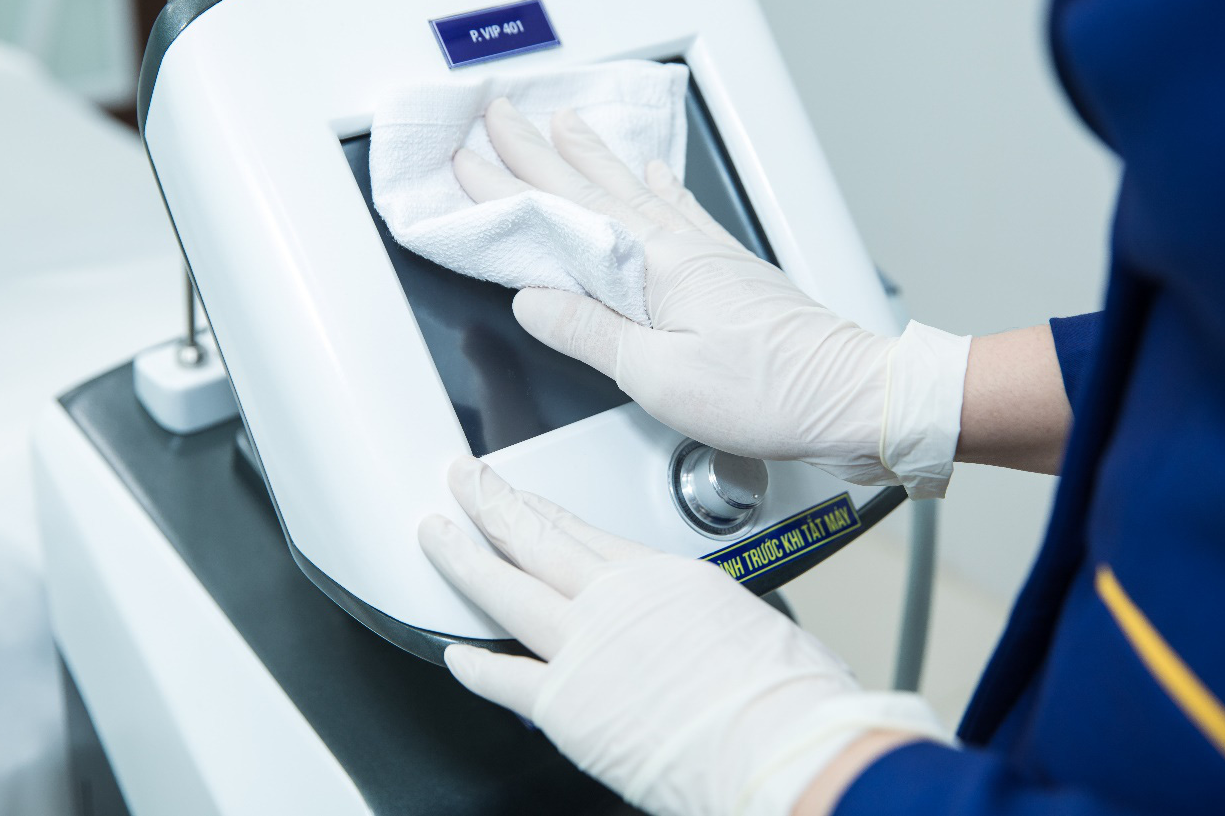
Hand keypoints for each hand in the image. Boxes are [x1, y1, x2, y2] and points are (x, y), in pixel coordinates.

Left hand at [419, 458, 950, 815]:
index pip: (584, 530)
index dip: (544, 509)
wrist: (783, 743)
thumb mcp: (753, 627)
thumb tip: (714, 640)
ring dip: (463, 558)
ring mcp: (584, 648)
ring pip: (505, 589)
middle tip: (464, 481)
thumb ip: (709, 625)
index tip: (522, 496)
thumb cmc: (789, 695)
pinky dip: (474, 665)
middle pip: (535, 539)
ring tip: (435, 535)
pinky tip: (453, 651)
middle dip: (491, 504)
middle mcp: (615, 601)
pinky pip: (504, 679)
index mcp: (664, 575)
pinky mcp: (566, 705)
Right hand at [453, 99, 970, 497]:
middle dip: (540, 151)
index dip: (509, 187)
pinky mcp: (730, 271)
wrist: (852, 397)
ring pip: (634, 189)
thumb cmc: (770, 393)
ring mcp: (708, 254)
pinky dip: (657, 186)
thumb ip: (592, 333)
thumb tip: (534, 301)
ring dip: (593, 156)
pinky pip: (679, 209)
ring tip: (566, 125)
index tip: (468, 158)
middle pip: (594, 187)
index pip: (564, 215)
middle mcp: (681, 247)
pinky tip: (653, 175)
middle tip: (500, 116)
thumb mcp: (660, 377)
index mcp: (657, 267)